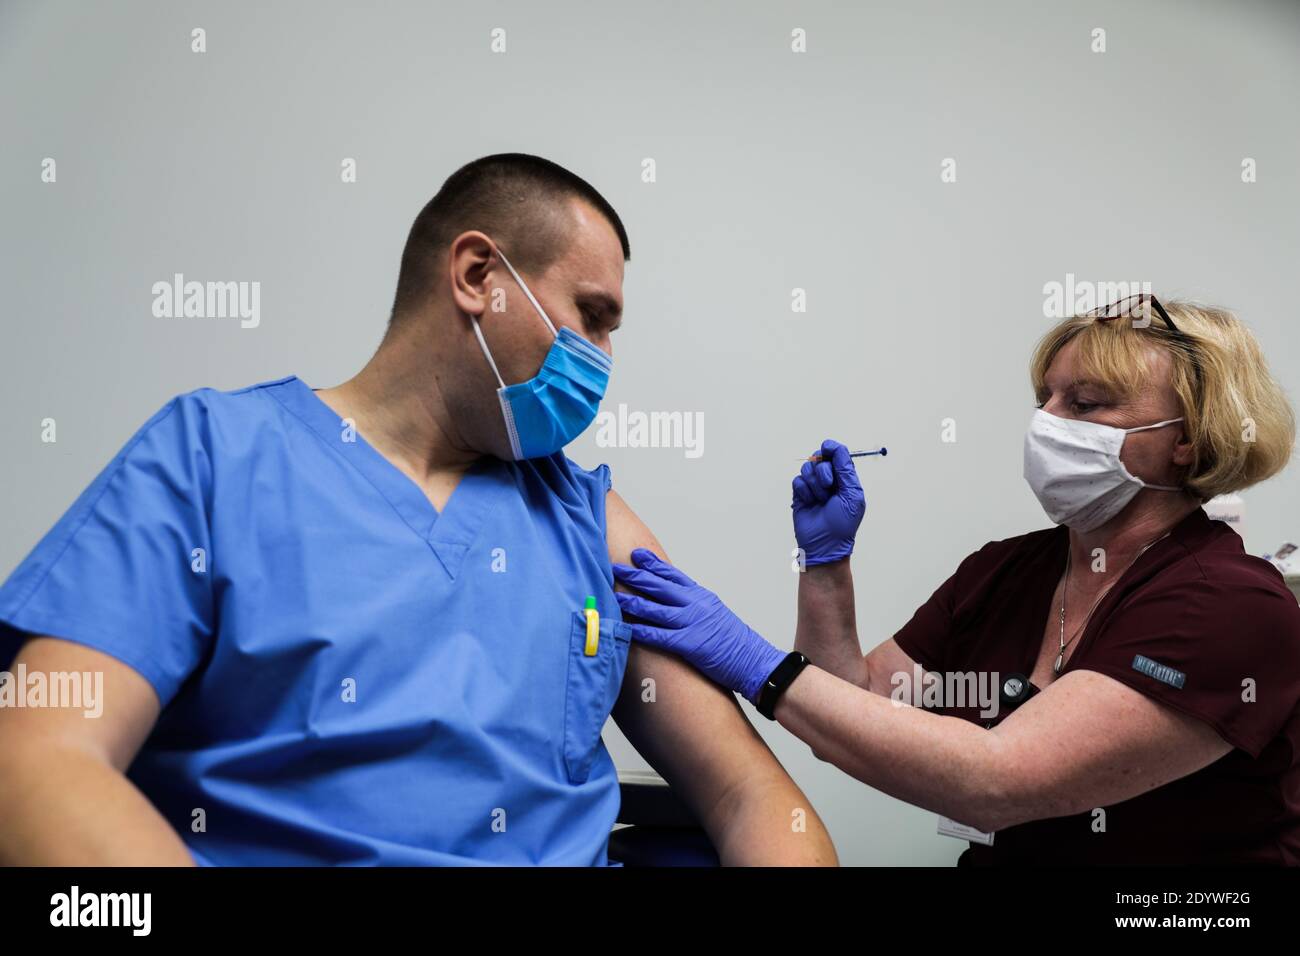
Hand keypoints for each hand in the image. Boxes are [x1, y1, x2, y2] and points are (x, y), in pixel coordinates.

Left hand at [611, 549, 786, 702]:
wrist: (755, 660)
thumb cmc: (735, 641)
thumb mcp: (715, 613)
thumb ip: (694, 605)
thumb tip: (673, 600)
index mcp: (702, 596)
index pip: (673, 574)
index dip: (653, 564)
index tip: (637, 554)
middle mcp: (696, 605)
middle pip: (661, 586)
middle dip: (637, 576)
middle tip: (617, 567)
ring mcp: (693, 623)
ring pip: (656, 609)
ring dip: (634, 601)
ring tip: (616, 594)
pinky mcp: (690, 645)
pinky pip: (660, 636)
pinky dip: (642, 630)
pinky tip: (627, 626)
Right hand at [792, 438, 865, 565]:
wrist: (825, 544)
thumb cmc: (843, 523)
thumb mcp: (852, 494)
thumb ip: (846, 469)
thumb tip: (835, 448)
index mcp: (844, 479)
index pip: (837, 455)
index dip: (832, 448)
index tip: (827, 447)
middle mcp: (829, 480)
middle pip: (820, 458)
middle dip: (824, 471)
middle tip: (828, 486)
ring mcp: (813, 487)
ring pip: (807, 468)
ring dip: (814, 483)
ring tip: (821, 499)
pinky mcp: (800, 494)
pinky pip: (797, 480)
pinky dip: (804, 491)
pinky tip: (810, 502)